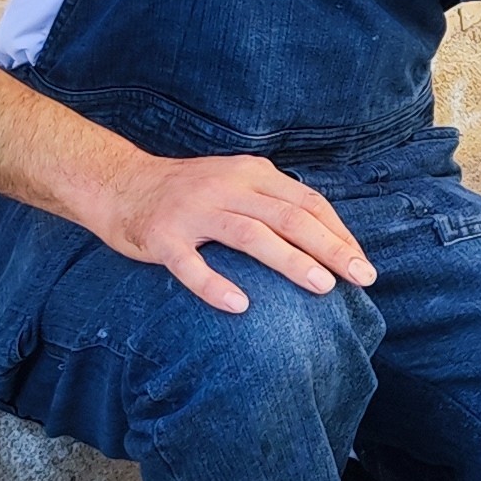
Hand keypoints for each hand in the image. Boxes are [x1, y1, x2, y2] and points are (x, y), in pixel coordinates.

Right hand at [75, 153, 374, 312]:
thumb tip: (324, 240)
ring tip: (322, 286)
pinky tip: (240, 306)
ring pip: (249, 234)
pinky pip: (190, 264)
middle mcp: (226, 187)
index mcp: (251, 174)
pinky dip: (215, 285)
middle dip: (330, 247)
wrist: (118, 184)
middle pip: (288, 216)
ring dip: (289, 260)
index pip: (307, 202)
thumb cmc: (187, 193)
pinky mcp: (162, 237)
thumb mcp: (235, 184)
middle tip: (360, 277)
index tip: (362, 264)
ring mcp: (193, 211)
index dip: (338, 233)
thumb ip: (272, 203)